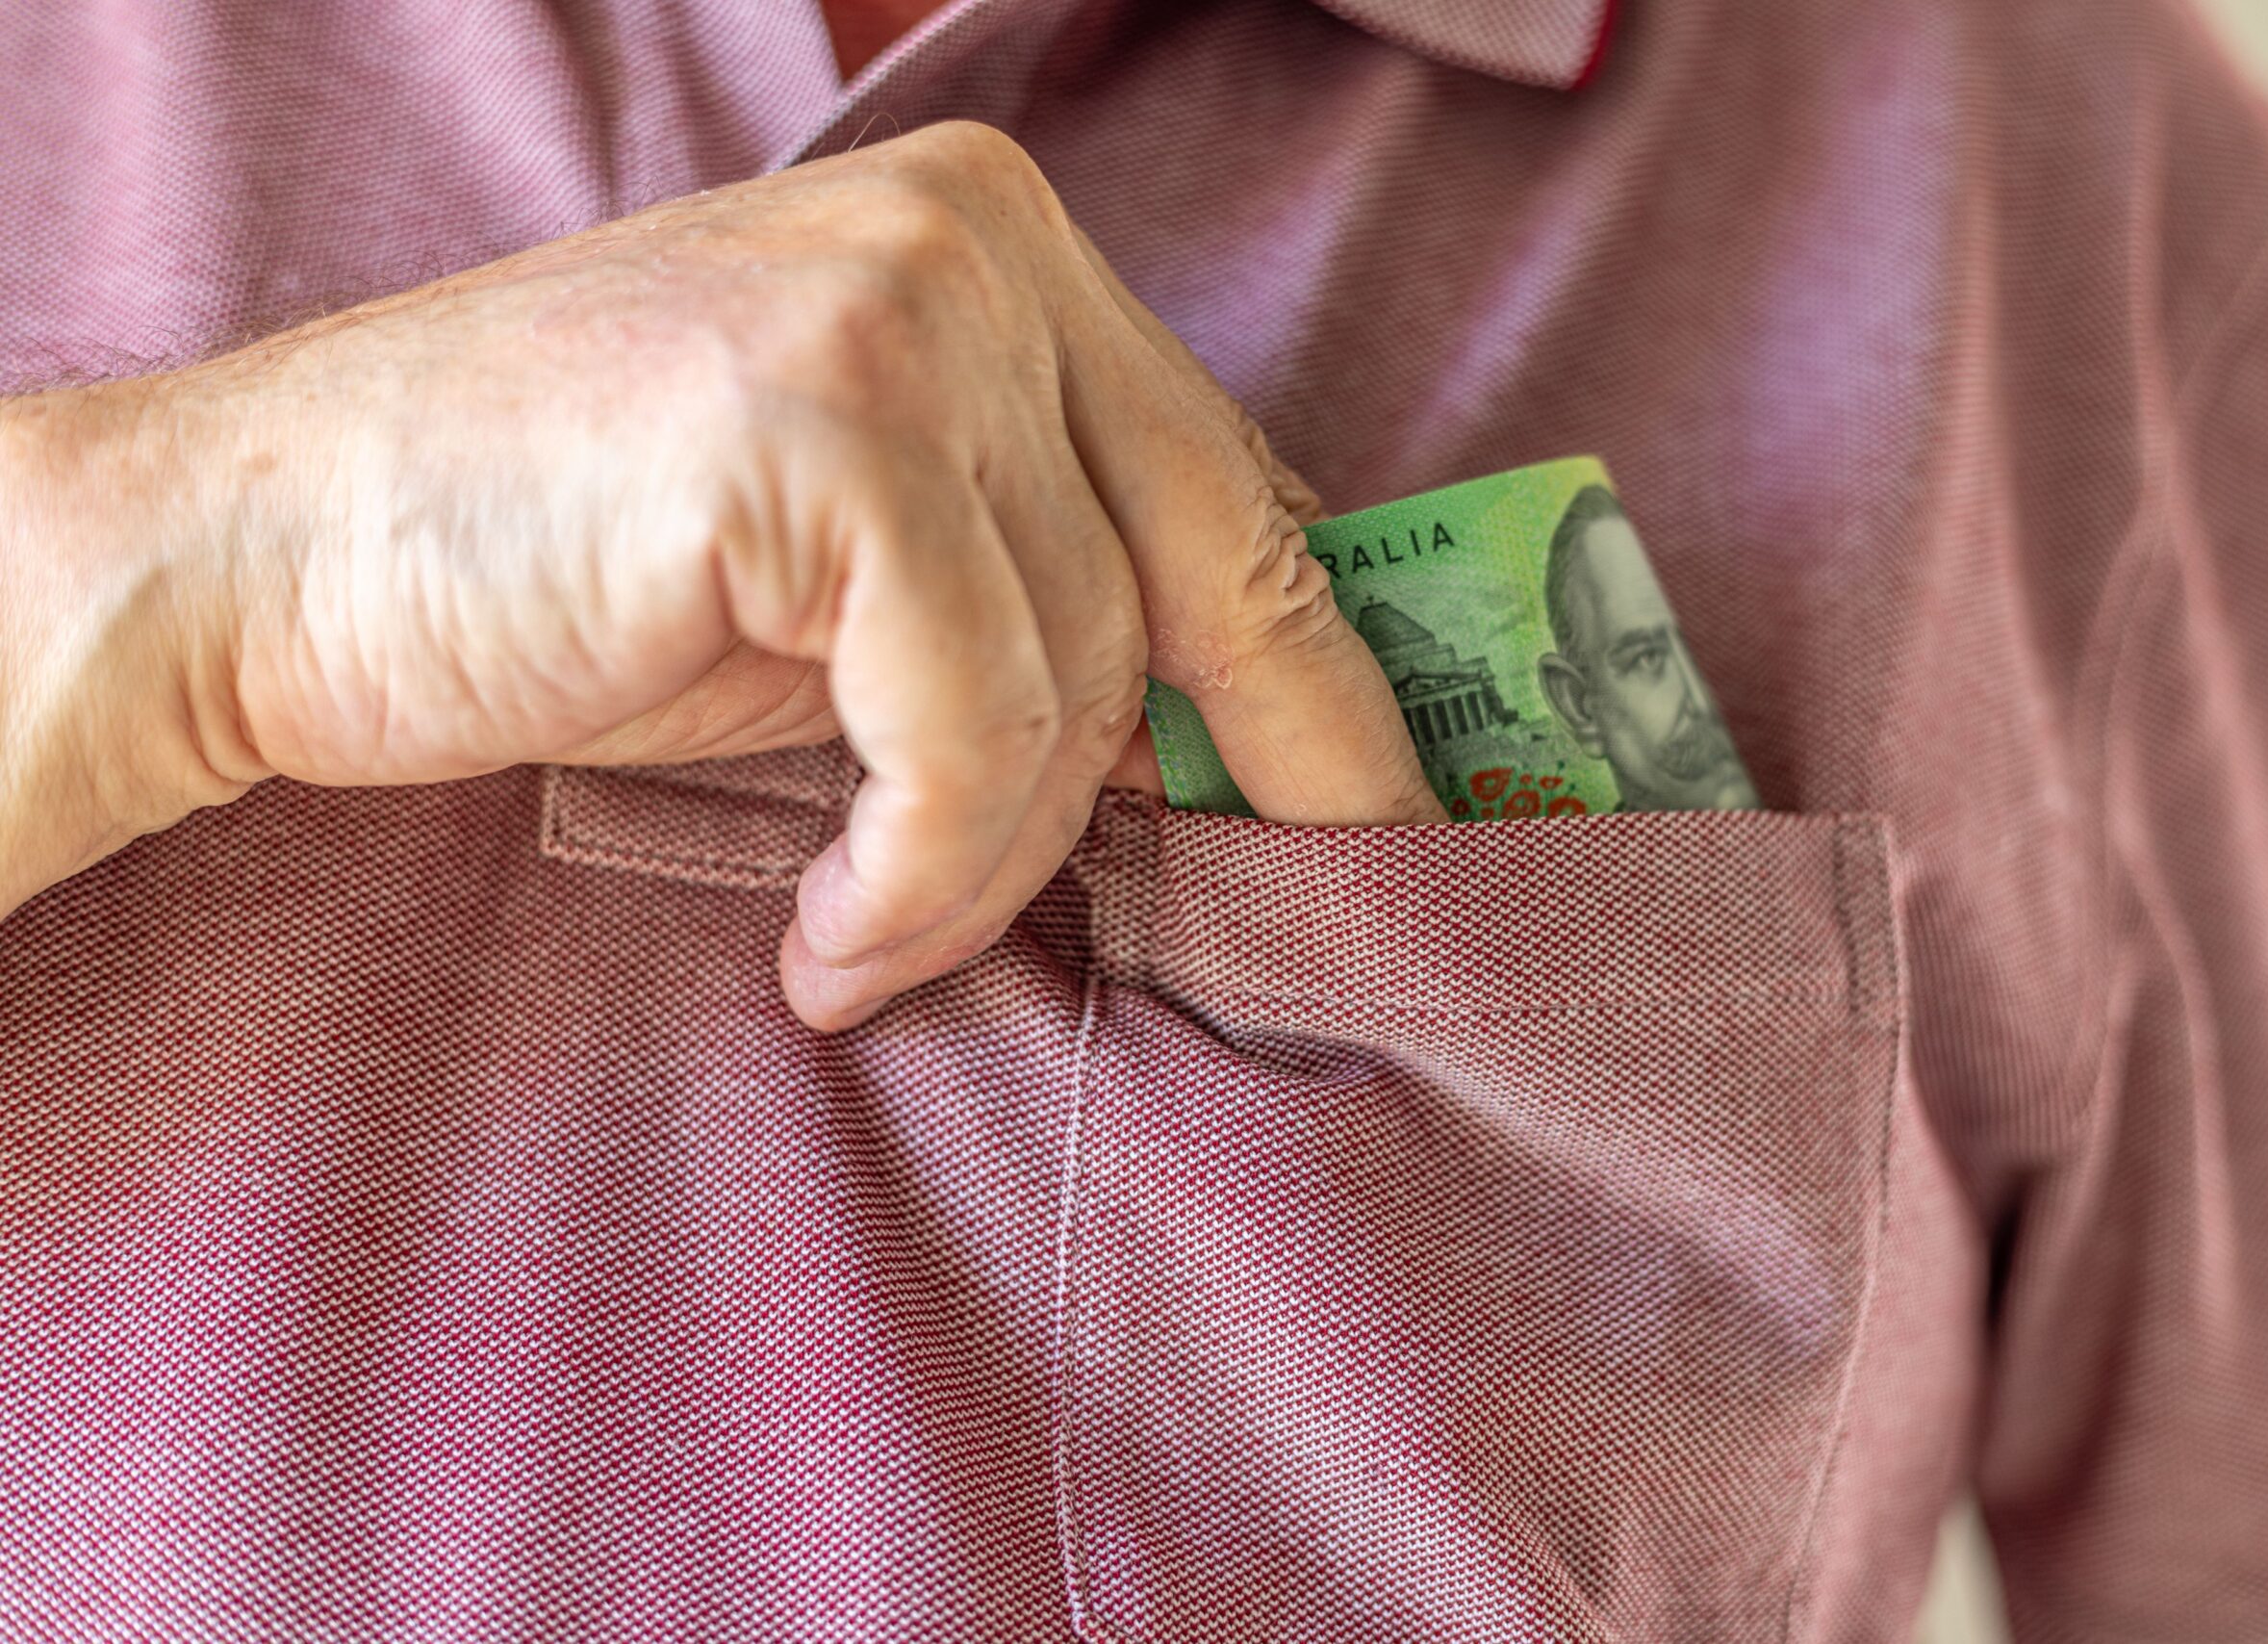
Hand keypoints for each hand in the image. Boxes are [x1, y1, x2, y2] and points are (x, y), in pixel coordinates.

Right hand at [0, 120, 1442, 1024]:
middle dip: (1264, 780)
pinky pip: (974, 729)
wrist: (270, 549)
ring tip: (866, 936)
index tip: (1394, 822)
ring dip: (994, 862)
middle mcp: (976, 244)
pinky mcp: (824, 431)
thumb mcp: (857, 572)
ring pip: (1085, 676)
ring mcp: (902, 317)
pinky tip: (824, 937)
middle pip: (1201, 571)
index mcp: (1003, 246)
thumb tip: (1233, 738)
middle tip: (1273, 936)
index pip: (1230, 488)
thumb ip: (1038, 589)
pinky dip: (919, 871)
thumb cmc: (568, 570)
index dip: (1329, 680)